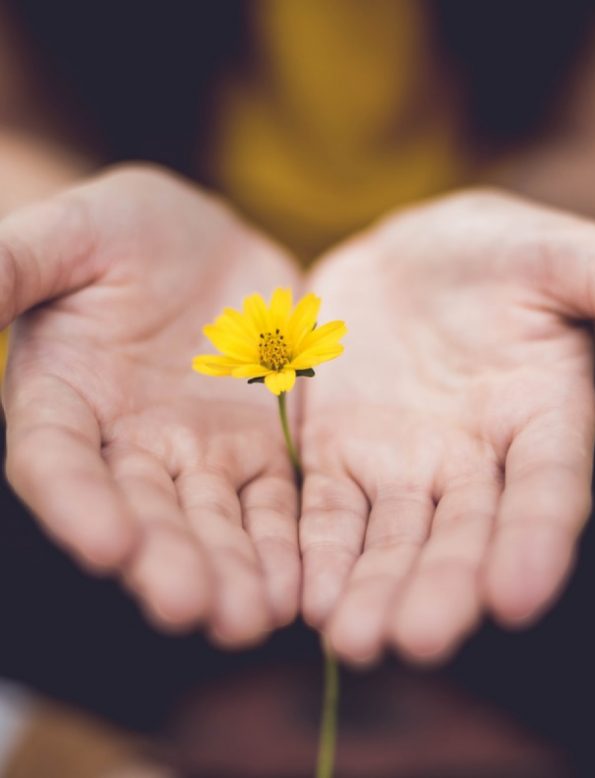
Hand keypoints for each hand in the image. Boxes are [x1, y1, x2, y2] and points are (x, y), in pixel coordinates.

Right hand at [1, 165, 301, 645]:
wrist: (207, 244)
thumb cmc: (124, 230)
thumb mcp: (71, 234)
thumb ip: (14, 266)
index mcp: (65, 401)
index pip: (58, 463)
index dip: (77, 504)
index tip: (106, 544)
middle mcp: (128, 445)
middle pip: (143, 512)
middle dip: (167, 560)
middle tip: (193, 608)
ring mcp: (198, 454)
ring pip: (213, 521)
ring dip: (231, 570)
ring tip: (252, 619)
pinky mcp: (259, 450)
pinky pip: (272, 503)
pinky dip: (284, 542)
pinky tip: (298, 585)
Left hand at [299, 189, 594, 663]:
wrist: (411, 254)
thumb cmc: (500, 251)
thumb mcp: (566, 257)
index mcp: (542, 420)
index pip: (547, 491)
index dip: (537, 542)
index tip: (517, 597)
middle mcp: (476, 461)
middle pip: (463, 535)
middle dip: (441, 588)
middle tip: (417, 642)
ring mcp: (404, 464)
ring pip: (392, 539)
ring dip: (374, 588)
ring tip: (354, 641)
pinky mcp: (340, 454)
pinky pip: (329, 510)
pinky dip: (319, 551)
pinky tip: (308, 598)